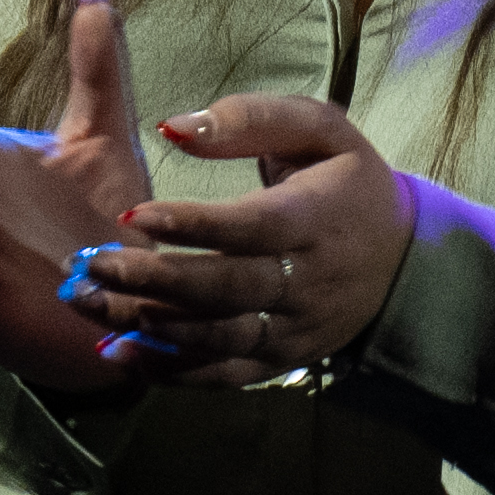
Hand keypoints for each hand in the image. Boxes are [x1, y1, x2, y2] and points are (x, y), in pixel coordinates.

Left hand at [84, 87, 415, 382]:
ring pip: (218, 337)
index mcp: (317, 217)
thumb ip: (250, 119)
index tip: (132, 214)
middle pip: (225, 289)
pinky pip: (225, 375)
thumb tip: (173, 127)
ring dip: (150, 327)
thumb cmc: (347, 181)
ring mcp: (294, 329)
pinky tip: (121, 355)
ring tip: (90, 307)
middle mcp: (306, 281)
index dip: (193, 225)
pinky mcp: (282, 360)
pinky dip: (172, 372)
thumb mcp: (319, 129)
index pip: (251, 227)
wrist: (404, 259)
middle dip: (153, 280)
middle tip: (91, 268)